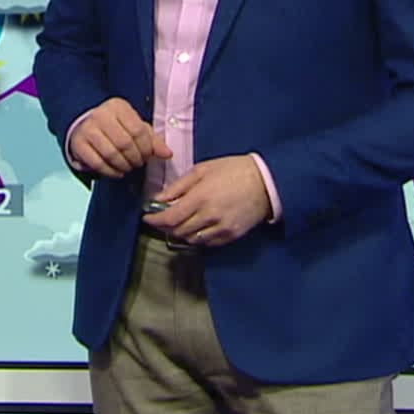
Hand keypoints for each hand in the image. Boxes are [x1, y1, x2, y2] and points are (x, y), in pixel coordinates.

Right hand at [67, 98, 171, 178]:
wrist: (84, 124)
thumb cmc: (114, 126)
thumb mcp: (134, 126)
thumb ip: (152, 139)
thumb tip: (167, 154)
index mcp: (118, 107)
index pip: (138, 130)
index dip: (146, 148)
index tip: (147, 156)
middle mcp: (100, 115)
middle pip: (124, 143)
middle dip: (135, 158)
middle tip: (138, 163)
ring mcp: (87, 129)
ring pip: (111, 154)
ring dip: (124, 166)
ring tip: (128, 167)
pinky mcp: (78, 144)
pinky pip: (97, 163)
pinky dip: (110, 172)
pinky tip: (117, 172)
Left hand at [144, 156, 272, 247]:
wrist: (266, 182)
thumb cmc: (233, 170)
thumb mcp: (201, 170)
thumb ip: (178, 187)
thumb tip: (158, 199)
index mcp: (200, 198)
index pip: (169, 218)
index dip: (154, 220)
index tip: (147, 217)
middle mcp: (209, 216)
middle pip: (178, 231)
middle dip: (165, 226)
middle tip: (161, 218)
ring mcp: (221, 228)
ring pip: (191, 239)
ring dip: (180, 233)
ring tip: (179, 221)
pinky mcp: (231, 235)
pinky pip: (207, 243)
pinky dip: (197, 237)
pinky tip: (196, 226)